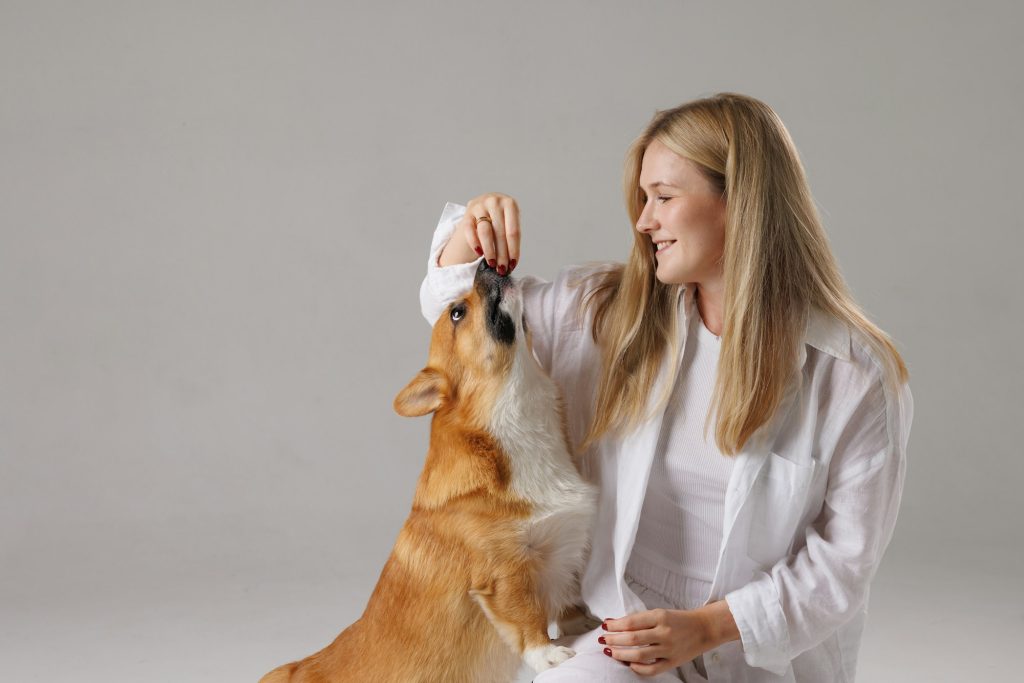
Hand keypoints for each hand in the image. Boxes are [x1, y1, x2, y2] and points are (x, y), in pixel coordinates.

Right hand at [453, 192, 520, 274]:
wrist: (484, 205)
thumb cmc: (501, 219)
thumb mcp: (510, 222)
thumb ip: (511, 237)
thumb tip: (510, 263)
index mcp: (510, 204)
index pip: (513, 231)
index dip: (513, 250)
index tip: (513, 265)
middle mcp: (494, 202)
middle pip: (500, 233)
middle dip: (502, 254)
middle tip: (502, 269)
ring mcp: (479, 206)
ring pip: (485, 232)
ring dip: (489, 251)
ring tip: (492, 264)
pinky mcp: (467, 213)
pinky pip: (470, 231)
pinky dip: (475, 243)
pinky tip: (479, 253)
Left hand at [599, 603, 736, 676]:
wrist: (704, 628)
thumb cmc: (679, 619)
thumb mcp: (660, 613)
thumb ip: (640, 620)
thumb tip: (616, 623)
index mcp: (660, 616)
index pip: (631, 622)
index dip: (615, 625)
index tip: (605, 626)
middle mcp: (664, 632)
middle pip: (632, 639)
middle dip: (614, 640)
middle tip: (603, 640)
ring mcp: (669, 649)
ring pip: (639, 655)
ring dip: (621, 654)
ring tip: (610, 652)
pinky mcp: (673, 662)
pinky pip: (652, 669)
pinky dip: (638, 668)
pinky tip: (629, 664)